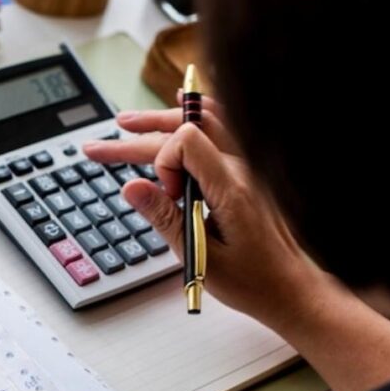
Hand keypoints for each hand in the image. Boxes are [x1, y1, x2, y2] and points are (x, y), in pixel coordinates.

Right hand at [83, 97, 323, 327]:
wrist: (291, 289)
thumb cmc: (253, 281)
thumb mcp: (201, 257)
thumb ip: (165, 218)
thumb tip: (131, 187)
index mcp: (233, 188)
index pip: (187, 142)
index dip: (162, 163)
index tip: (165, 197)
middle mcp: (243, 169)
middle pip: (186, 129)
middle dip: (139, 137)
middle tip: (98, 149)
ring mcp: (247, 167)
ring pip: (203, 123)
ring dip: (162, 122)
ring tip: (127, 123)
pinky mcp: (246, 174)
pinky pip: (222, 129)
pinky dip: (197, 115)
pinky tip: (181, 102)